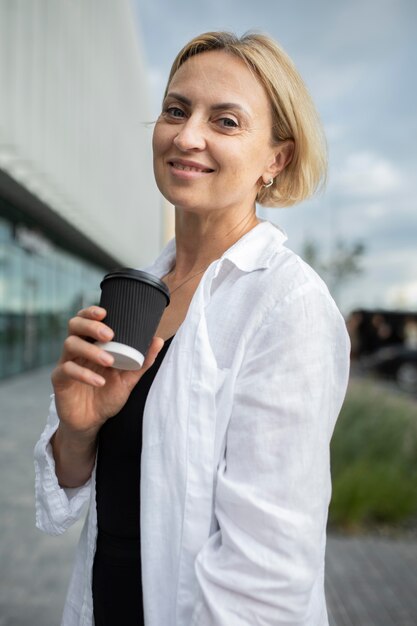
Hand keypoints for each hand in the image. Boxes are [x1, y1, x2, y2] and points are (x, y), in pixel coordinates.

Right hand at [51, 306, 163, 439]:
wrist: (92, 422)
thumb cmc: (108, 395)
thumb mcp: (128, 379)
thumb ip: (142, 361)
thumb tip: (158, 340)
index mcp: (91, 344)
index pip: (86, 319)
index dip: (91, 312)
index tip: (105, 312)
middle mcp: (77, 350)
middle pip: (74, 325)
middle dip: (90, 325)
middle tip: (109, 335)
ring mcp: (66, 363)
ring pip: (69, 344)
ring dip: (91, 350)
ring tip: (109, 361)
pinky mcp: (59, 380)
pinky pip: (66, 370)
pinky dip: (84, 374)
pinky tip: (99, 382)